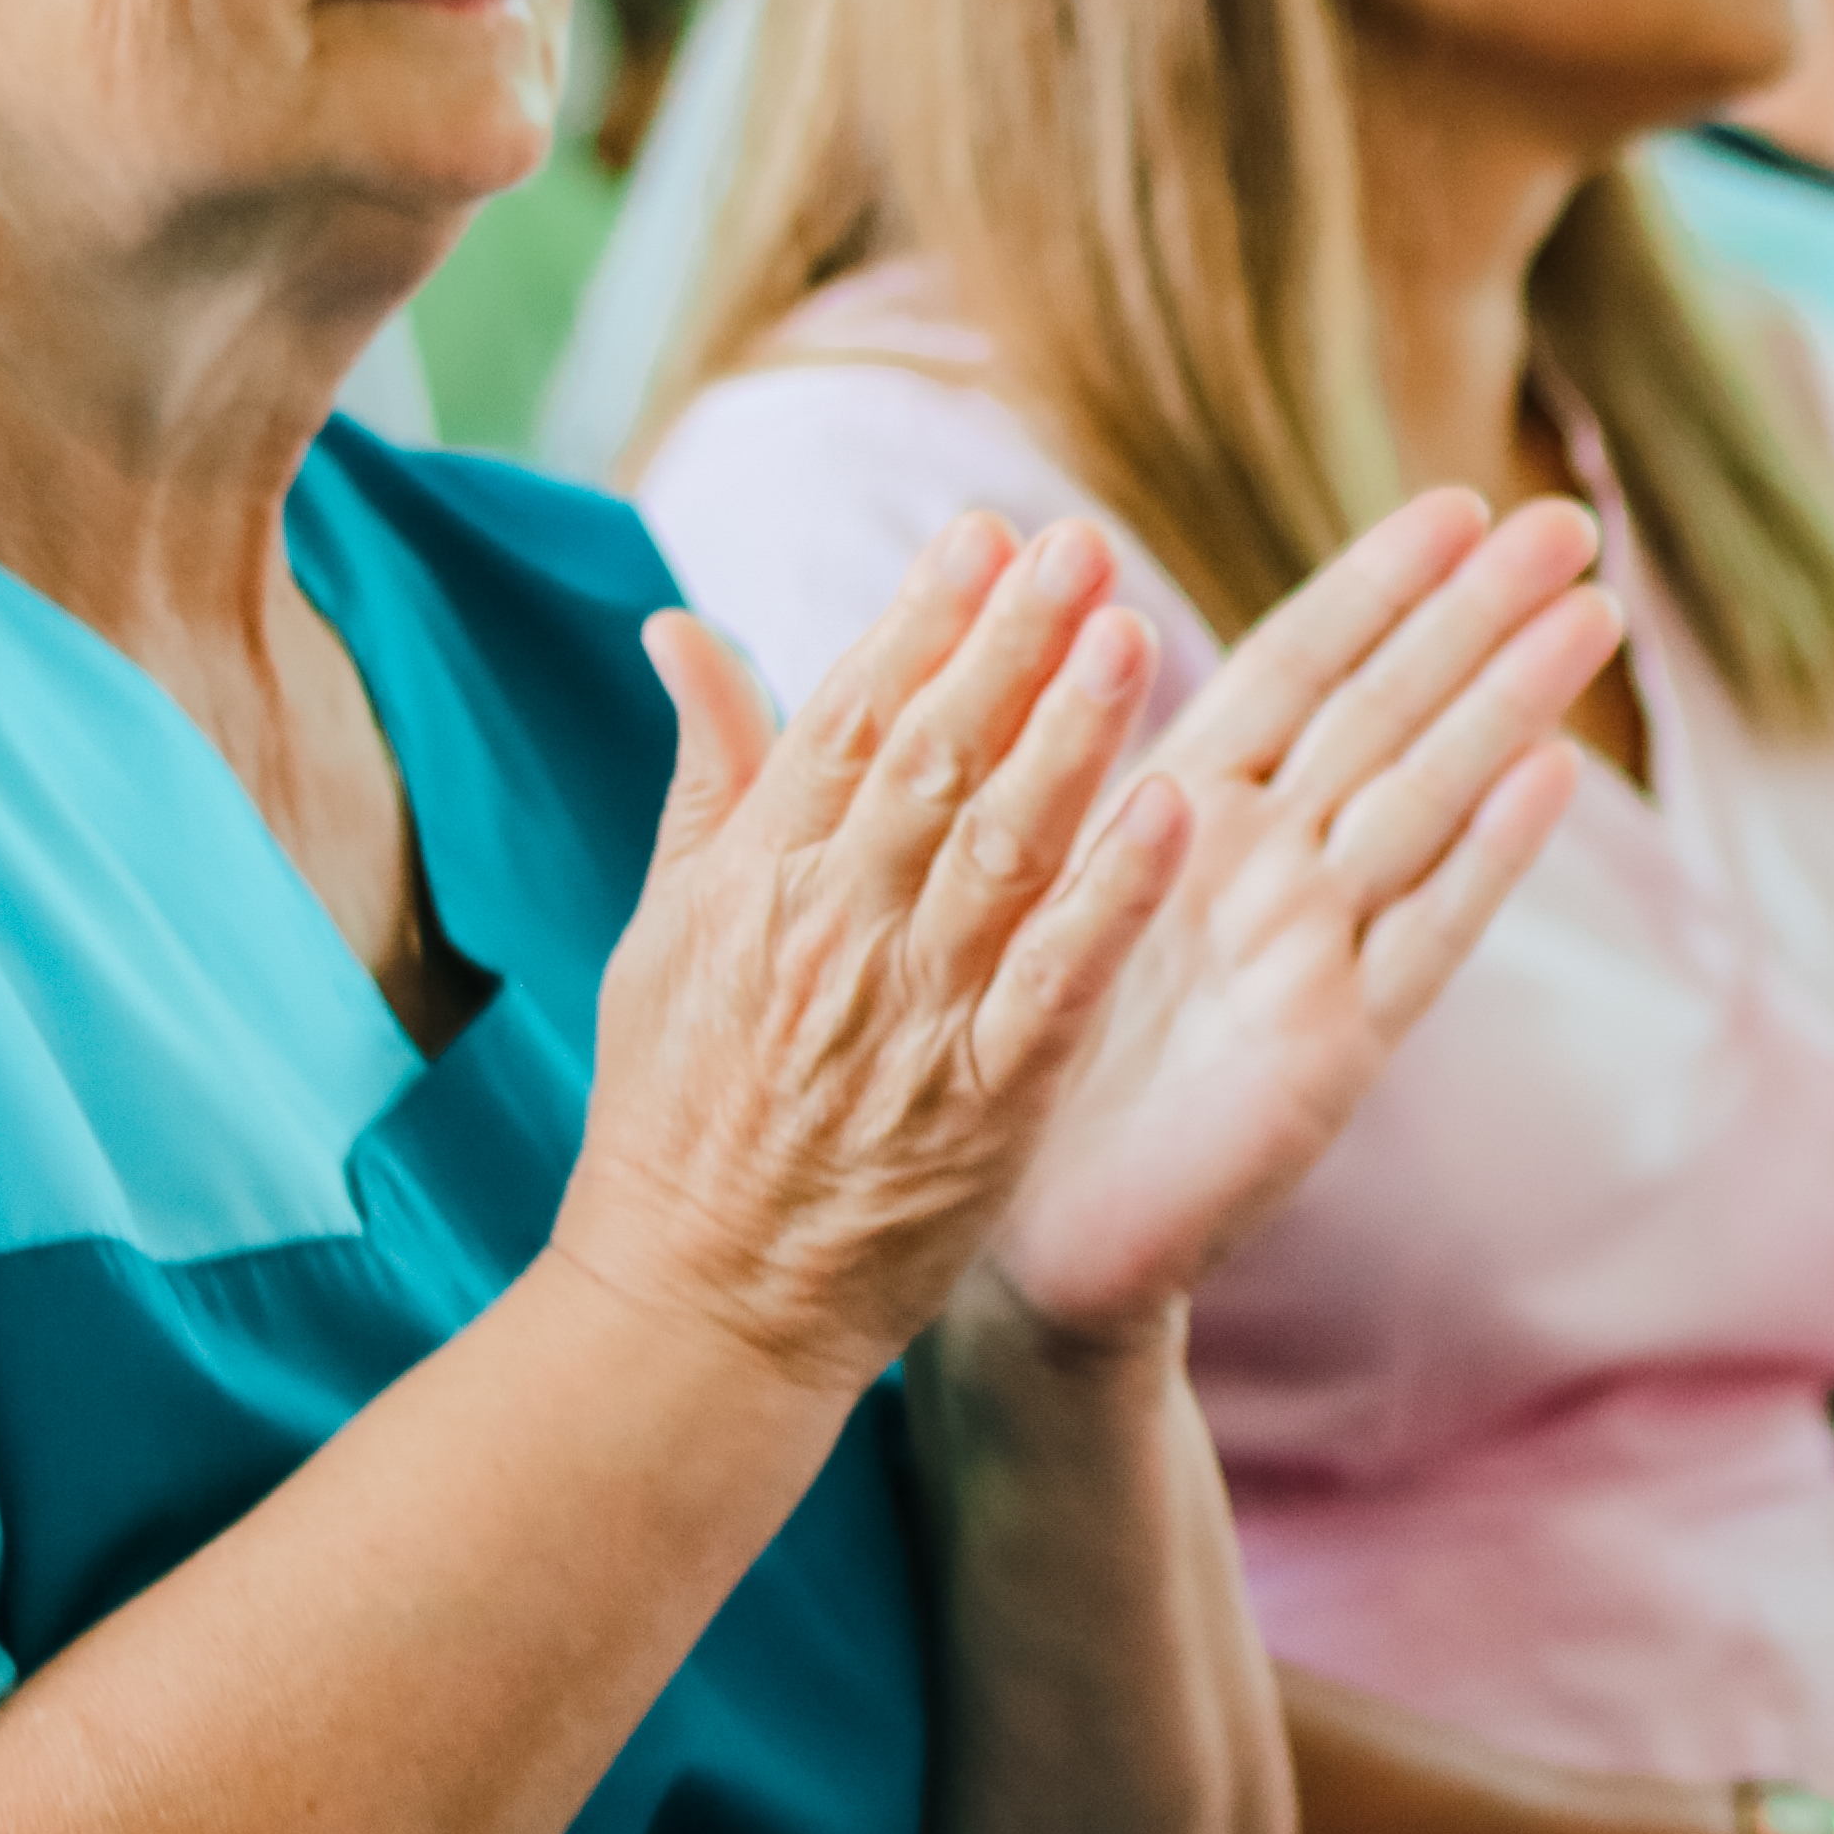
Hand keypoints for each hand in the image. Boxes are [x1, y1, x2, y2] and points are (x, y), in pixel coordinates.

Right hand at [558, 515, 1182, 1401]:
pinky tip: (1173, 813)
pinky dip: (1114, 896)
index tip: (985, 530)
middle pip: (933, 763)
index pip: (846, 721)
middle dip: (1009, 645)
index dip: (921, 621)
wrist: (697, 1304)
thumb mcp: (660, 932)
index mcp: (754, 880)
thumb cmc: (678, 1111)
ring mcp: (910, 1015)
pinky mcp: (983, 1100)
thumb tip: (680, 626)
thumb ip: (704, 776)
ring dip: (1071, 738)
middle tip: (1081, 544)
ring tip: (1131, 634)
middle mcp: (832, 930)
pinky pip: (1060, 980)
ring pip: (1001, 851)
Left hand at [985, 490, 1616, 1339]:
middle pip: (1386, 711)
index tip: (1458, 503)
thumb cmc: (1012, 1055)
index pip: (1298, 667)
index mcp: (1183, 812)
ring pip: (1421, 798)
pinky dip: (1486, 858)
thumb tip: (1041, 607)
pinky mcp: (1334, 1049)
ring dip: (1505, 704)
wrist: (1016, 1245)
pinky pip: (1420, 938)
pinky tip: (1554, 776)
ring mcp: (1311, 951)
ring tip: (1589, 611)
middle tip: (1571, 523)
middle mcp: (1266, 867)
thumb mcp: (1015, 880)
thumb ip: (1040, 750)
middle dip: (1476, 614)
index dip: (1376, 585)